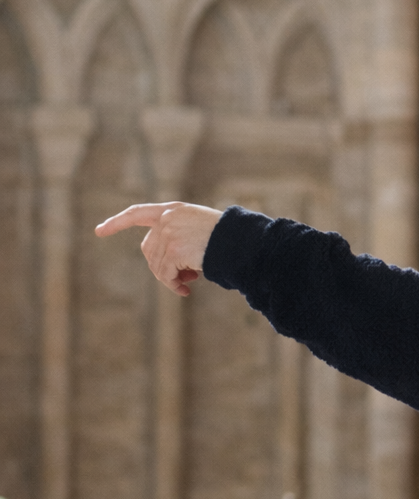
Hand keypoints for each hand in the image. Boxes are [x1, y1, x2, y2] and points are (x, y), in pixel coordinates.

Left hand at [95, 202, 224, 295]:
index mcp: (172, 210)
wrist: (239, 242)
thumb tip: (163, 269)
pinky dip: (173, 285)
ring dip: (170, 279)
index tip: (99, 231)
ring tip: (186, 284)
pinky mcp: (173, 249)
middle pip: (148, 250)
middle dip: (160, 268)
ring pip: (156, 266)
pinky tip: (185, 288)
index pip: (137, 214)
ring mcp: (169, 233)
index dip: (117, 222)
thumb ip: (176, 238)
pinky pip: (165, 274)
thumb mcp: (197, 230)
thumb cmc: (224, 240)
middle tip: (181, 281)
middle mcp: (167, 218)